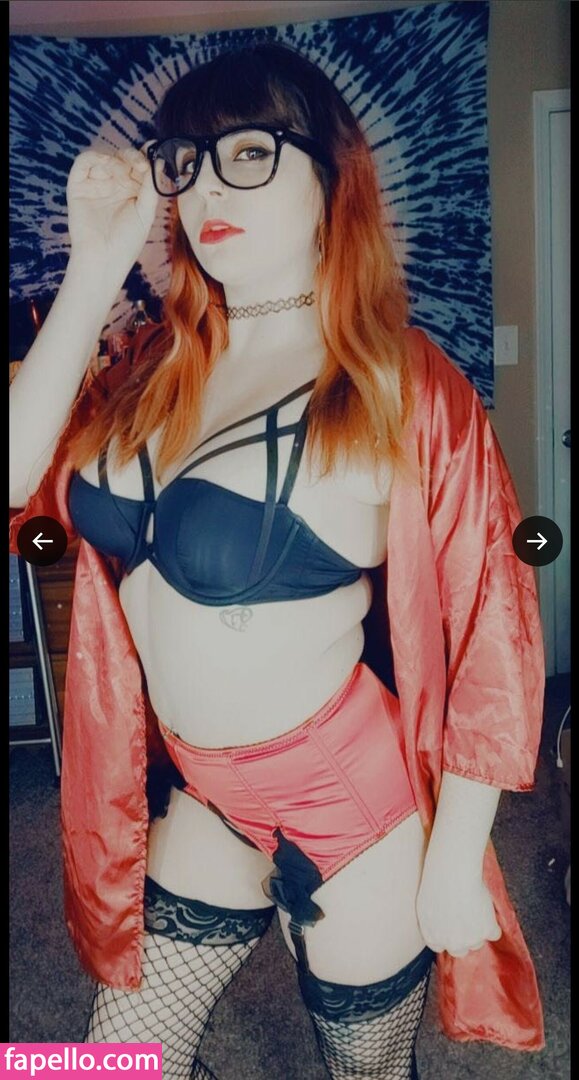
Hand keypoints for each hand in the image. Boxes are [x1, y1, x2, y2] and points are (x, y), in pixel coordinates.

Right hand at [66, 145, 158, 277]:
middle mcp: (113, 185)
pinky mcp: (78, 186)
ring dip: (117, 159)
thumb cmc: (127, 242)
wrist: (104, 259)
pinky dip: (96, 157)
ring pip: (105, 157)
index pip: (138, 166)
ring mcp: (96, 184)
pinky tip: (108, 164)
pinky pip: (84, 162)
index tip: (155, 155)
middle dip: (133, 158)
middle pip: (122, 158)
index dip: (145, 158)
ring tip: (125, 173)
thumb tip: (160, 161)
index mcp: (131, 191)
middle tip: (141, 166)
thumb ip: (151, 186)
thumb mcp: (146, 212)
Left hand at [415, 862, 501, 957]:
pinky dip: (493, 924)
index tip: (451, 926)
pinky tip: (486, 909)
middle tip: (465, 919)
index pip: (440, 947)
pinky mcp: (487, 931)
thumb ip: (431, 922)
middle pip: (459, 950)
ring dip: (478, 930)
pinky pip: (494, 933)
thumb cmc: (435, 881)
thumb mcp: (425, 904)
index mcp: (432, 937)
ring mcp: (470, 940)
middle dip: (462, 937)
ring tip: (474, 909)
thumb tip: (437, 924)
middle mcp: (451, 943)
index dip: (447, 936)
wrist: (453, 873)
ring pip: (477, 942)